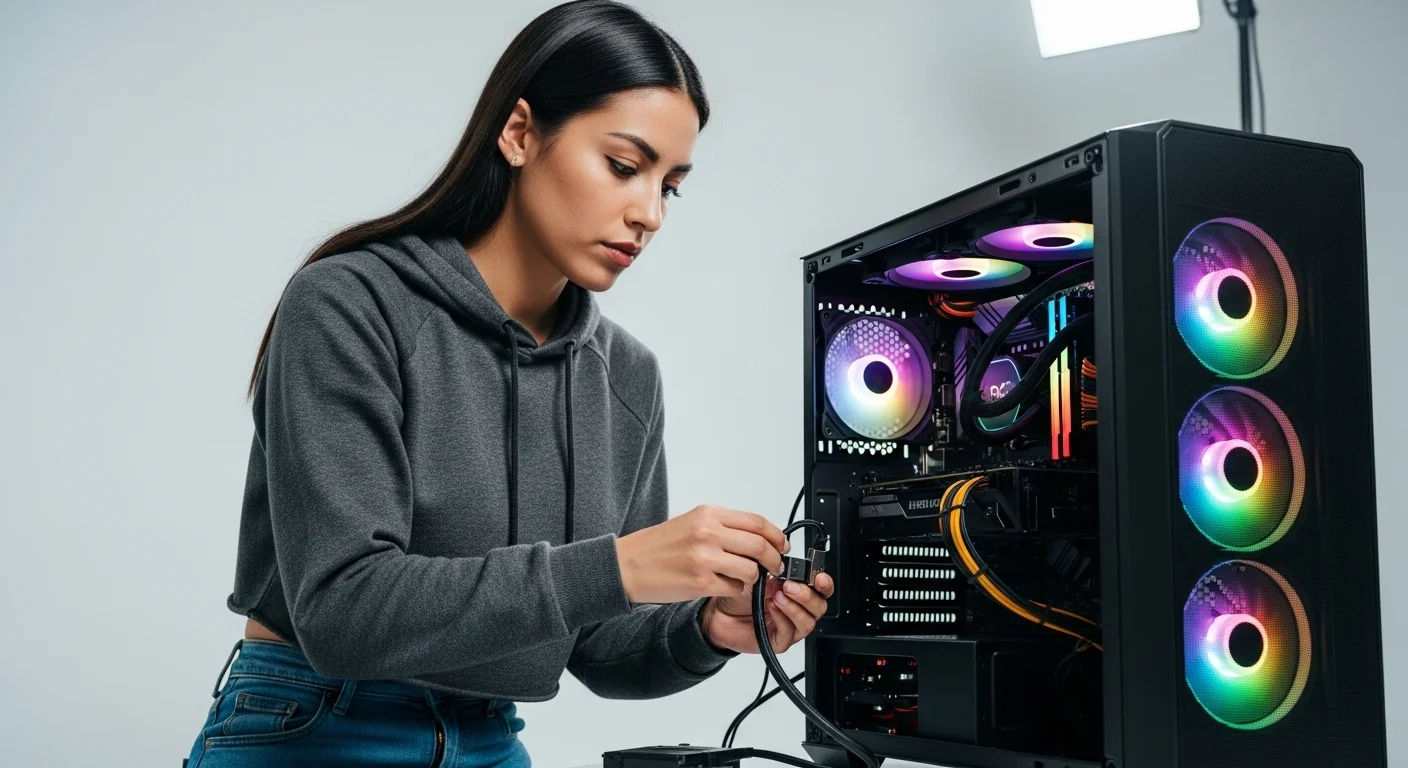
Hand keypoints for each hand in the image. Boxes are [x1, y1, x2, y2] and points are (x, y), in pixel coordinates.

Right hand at [614, 505, 789, 604]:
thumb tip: (757, 537)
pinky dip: (736, 590)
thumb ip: (723, 527)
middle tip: (775, 567)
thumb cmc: (657, 546)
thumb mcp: (691, 523)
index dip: (776, 535)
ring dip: (754, 578)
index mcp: (708, 515)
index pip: (757, 522)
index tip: (782, 545)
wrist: (627, 565)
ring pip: (751, 570)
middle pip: (760, 545)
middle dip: (774, 560)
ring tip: (744, 579)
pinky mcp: (700, 583)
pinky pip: (734, 588)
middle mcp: (708, 533)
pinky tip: (725, 586)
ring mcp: (705, 558)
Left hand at [699, 572, 834, 654]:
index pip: (821, 588)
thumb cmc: (738, 596)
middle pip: (820, 606)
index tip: (817, 577)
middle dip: (808, 595)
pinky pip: (790, 633)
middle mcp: (797, 609)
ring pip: (808, 621)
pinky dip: (782, 618)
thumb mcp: (757, 576)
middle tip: (790, 586)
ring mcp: (790, 626)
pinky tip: (772, 608)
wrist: (718, 615)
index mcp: (797, 590)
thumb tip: (787, 570)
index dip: (823, 583)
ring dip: (795, 607)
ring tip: (778, 596)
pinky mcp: (779, 641)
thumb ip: (775, 573)